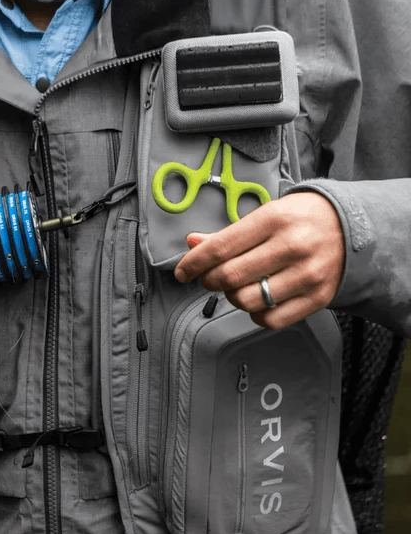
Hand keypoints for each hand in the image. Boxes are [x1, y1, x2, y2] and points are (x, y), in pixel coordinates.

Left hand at [173, 193, 345, 328]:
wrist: (352, 227)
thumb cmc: (300, 219)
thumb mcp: (265, 214)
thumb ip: (227, 233)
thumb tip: (192, 243)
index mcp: (274, 219)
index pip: (220, 247)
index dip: (193, 263)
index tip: (182, 271)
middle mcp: (292, 247)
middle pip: (230, 277)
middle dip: (209, 280)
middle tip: (208, 278)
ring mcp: (307, 275)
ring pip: (247, 300)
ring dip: (231, 297)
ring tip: (236, 286)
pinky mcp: (318, 298)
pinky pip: (271, 319)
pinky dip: (255, 314)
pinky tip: (257, 300)